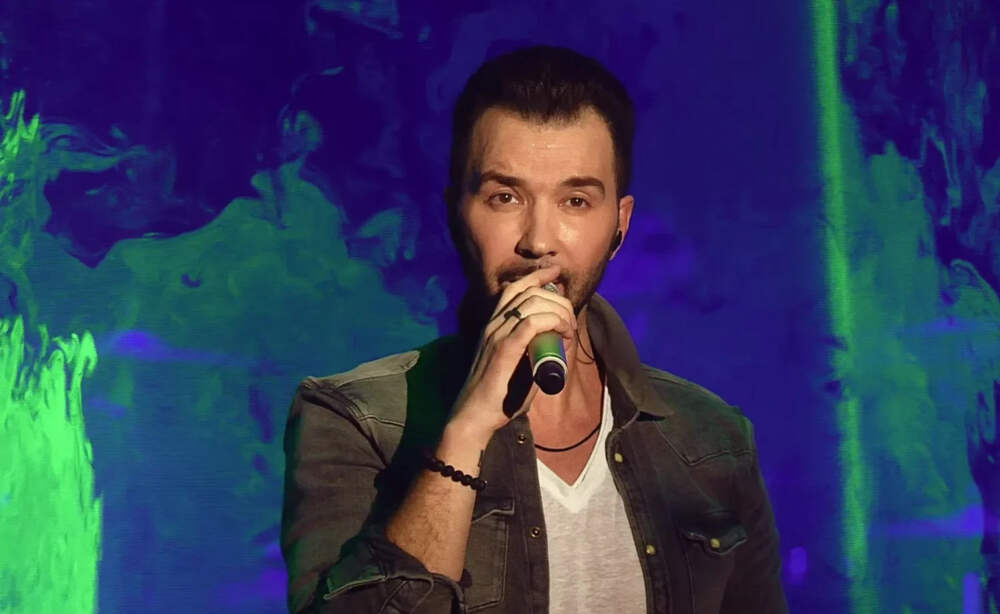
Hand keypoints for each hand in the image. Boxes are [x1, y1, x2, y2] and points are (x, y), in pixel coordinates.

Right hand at [448, 265, 576, 438]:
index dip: (537, 277)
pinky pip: (531, 323)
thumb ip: (532, 353)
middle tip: (571, 317)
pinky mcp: (503, 349)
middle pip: (528, 292)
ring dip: (558, 312)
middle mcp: (493, 325)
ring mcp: (496, 335)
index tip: (556, 275)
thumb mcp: (517, 367)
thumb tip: (556, 346)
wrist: (474, 417)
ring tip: (569, 330)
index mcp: (493, 326)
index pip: (514, 288)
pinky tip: (563, 333)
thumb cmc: (497, 397)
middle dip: (556, 298)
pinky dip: (552, 323)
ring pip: (532, 303)